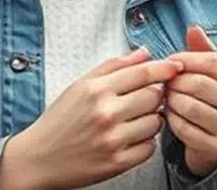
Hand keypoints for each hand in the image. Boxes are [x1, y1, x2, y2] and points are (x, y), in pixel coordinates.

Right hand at [0, 47, 183, 189]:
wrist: (39, 159)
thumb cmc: (60, 120)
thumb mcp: (81, 85)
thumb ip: (114, 66)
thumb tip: (145, 53)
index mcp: (97, 90)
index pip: (144, 73)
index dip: (165, 69)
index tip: (177, 67)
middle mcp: (106, 113)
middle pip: (155, 96)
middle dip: (155, 96)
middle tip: (144, 99)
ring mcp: (112, 139)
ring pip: (156, 122)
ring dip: (151, 120)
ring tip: (134, 120)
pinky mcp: (117, 163)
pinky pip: (149, 148)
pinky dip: (145, 142)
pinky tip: (129, 138)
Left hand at [165, 26, 216, 177]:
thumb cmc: (212, 99)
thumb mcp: (213, 74)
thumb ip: (203, 51)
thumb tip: (193, 28)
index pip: (212, 61)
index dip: (186, 59)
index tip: (170, 60)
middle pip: (198, 83)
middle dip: (175, 81)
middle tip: (165, 82)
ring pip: (188, 106)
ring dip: (171, 100)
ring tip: (168, 97)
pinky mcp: (216, 148)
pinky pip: (183, 128)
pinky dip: (171, 119)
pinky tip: (170, 115)